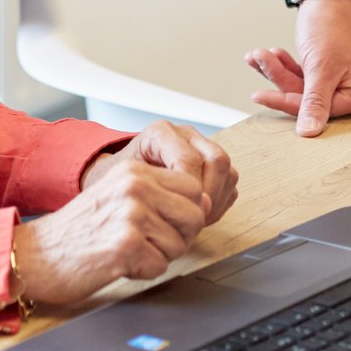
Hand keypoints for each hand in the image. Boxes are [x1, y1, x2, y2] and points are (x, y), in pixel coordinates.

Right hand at [12, 153, 212, 305]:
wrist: (36, 254)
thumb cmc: (77, 230)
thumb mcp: (117, 195)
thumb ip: (158, 193)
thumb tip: (206, 203)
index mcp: (135, 170)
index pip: (192, 187)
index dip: (185, 212)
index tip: (164, 224)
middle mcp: (135, 186)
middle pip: (195, 215)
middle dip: (179, 236)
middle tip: (149, 243)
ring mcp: (131, 214)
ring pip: (181, 244)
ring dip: (159, 256)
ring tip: (127, 251)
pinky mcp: (126, 245)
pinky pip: (160, 266)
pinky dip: (143, 272)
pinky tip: (118, 263)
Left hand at [84, 121, 238, 223]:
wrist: (121, 184)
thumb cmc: (120, 183)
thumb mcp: (123, 182)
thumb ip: (151, 188)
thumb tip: (181, 202)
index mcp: (161, 133)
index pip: (190, 159)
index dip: (191, 189)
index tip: (183, 211)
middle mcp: (185, 136)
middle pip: (217, 160)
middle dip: (209, 195)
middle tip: (194, 217)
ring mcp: (202, 148)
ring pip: (227, 172)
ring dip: (216, 200)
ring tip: (195, 217)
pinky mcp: (211, 165)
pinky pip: (229, 183)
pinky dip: (219, 203)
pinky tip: (199, 214)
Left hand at [246, 0, 350, 136]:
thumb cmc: (332, 24)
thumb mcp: (321, 67)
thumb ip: (315, 102)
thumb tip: (310, 132)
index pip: (321, 110)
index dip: (288, 101)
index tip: (261, 95)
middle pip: (308, 98)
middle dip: (279, 78)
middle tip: (260, 58)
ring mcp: (339, 79)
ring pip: (299, 85)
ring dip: (277, 70)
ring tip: (260, 54)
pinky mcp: (326, 70)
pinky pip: (300, 74)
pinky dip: (283, 64)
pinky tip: (269, 54)